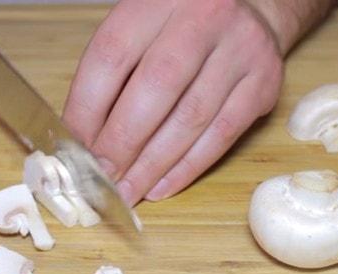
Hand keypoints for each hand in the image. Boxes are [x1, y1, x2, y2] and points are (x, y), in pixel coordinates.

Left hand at [63, 0, 331, 205]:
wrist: (253, 9)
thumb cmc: (184, 26)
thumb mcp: (143, 27)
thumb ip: (113, 73)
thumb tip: (83, 137)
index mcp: (159, 0)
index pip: (112, 56)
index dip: (87, 108)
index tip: (74, 146)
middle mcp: (204, 18)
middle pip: (155, 88)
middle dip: (122, 143)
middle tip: (101, 178)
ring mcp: (240, 50)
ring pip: (191, 118)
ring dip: (153, 164)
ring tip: (128, 191)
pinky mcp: (263, 84)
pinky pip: (221, 135)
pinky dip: (188, 167)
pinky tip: (163, 185)